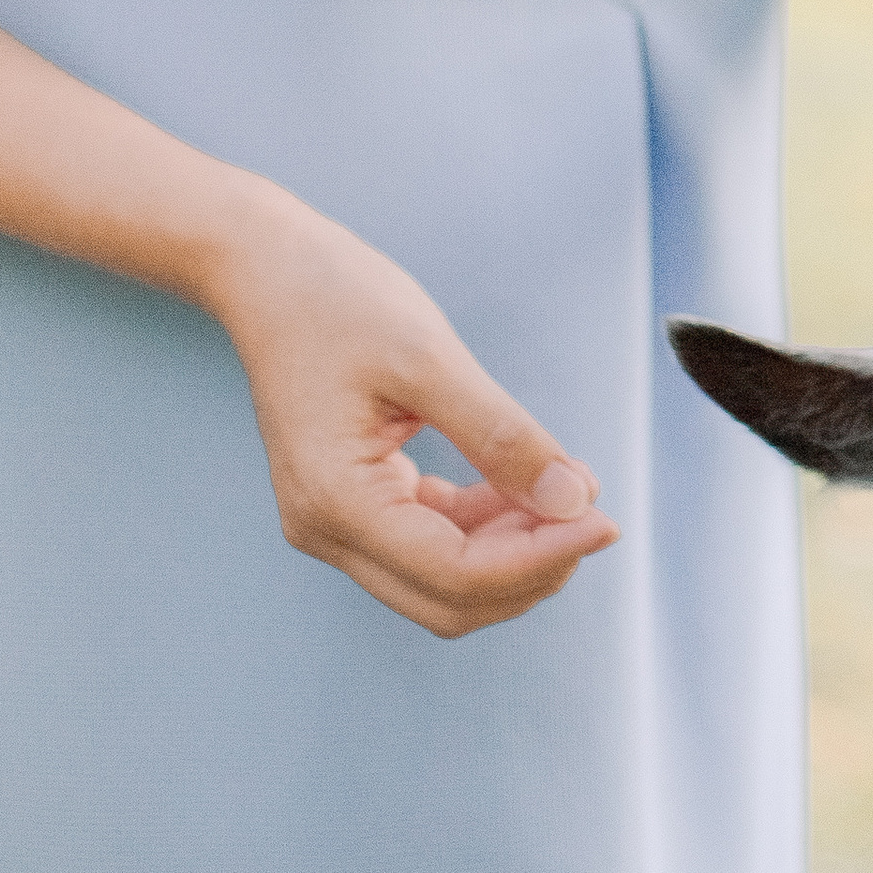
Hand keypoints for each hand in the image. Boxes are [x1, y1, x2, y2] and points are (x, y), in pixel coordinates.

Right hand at [206, 189, 614, 634]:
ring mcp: (335, 521)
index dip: (540, 558)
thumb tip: (573, 500)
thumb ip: (502, 436)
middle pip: (449, 600)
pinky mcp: (353, 502)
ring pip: (444, 581)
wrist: (267, 272)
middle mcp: (326, 528)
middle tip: (593, 514)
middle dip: (530, 568)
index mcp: (336, 499)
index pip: (456, 572)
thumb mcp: (431, 359)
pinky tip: (527, 486)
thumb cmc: (335, 301)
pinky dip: (486, 527)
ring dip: (513, 551)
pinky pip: (430, 542)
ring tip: (568, 491)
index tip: (605, 523)